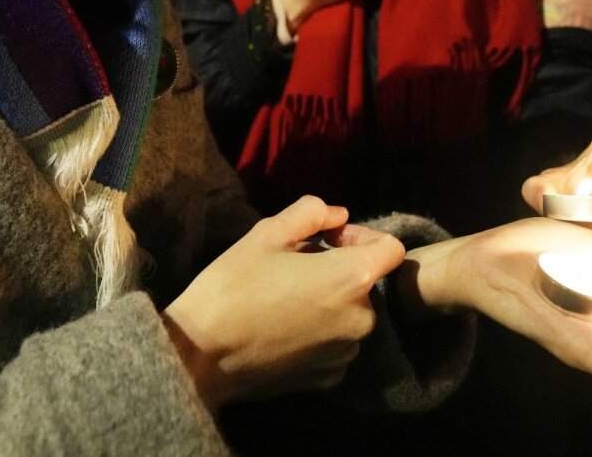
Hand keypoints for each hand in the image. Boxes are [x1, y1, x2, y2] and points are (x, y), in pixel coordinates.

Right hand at [162, 196, 405, 406]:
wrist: (200, 355)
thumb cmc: (234, 286)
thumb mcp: (268, 233)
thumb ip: (312, 213)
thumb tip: (339, 216)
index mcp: (352, 280)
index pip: (391, 250)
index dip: (362, 236)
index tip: (328, 239)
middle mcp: (361, 320)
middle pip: (367, 282)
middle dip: (339, 268)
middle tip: (296, 266)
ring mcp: (345, 353)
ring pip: (351, 314)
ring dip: (330, 301)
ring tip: (287, 298)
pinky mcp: (328, 379)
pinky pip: (337, 343)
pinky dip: (321, 332)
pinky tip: (285, 328)